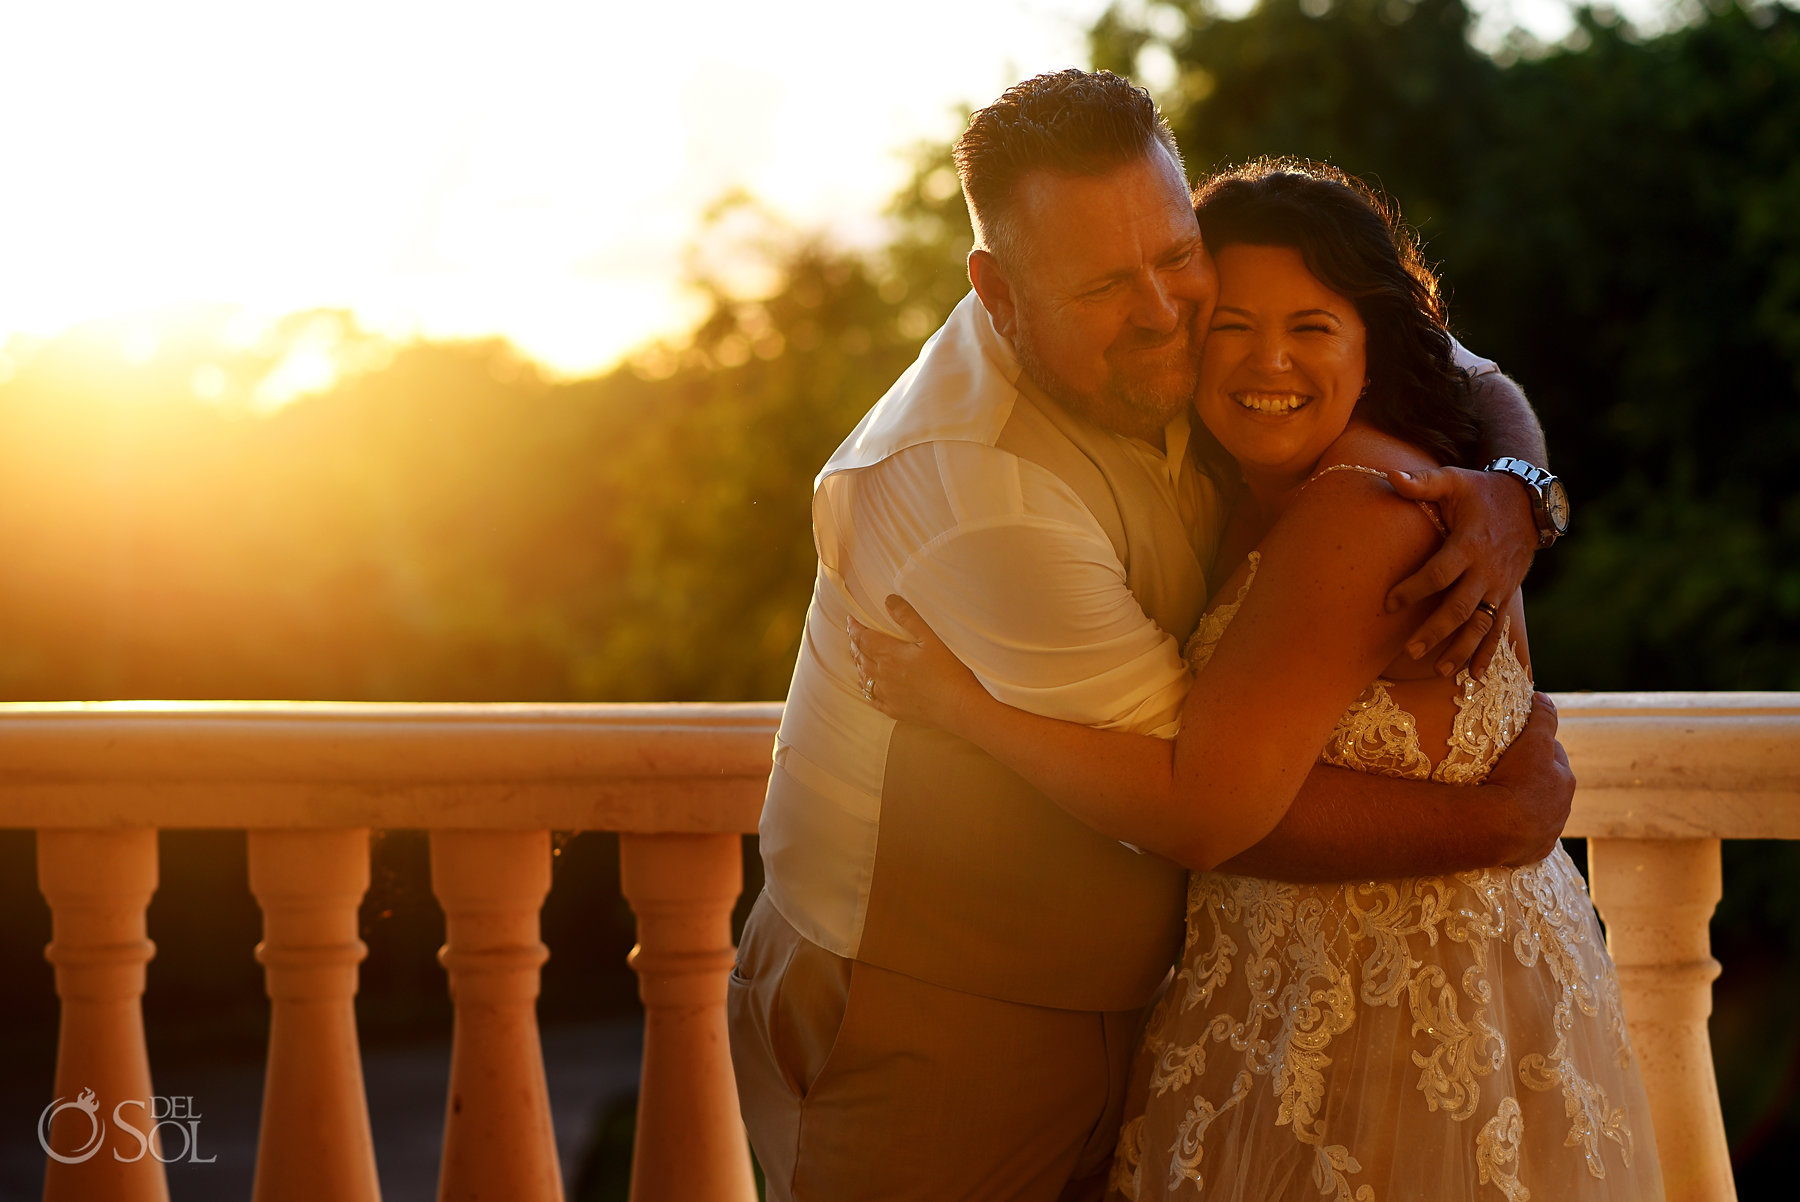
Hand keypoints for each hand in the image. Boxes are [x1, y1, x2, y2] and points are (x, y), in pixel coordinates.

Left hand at [846, 596, 986, 731]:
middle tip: (854, 635)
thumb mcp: (931, 636)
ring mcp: (887, 694)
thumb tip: (888, 600)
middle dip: (855, 644)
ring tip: (857, 656)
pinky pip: (871, 698)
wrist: (960, 706)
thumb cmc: (949, 670)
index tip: (850, 619)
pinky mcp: (894, 710)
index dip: (854, 628)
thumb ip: (908, 617)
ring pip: (863, 677)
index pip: (863, 638)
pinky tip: (867, 685)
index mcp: (889, 654)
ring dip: (858, 664)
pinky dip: (865, 687)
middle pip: (860, 656)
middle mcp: (882, 675)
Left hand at [1384, 466, 1535, 676]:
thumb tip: (1390, 475)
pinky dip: (1487, 653)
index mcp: (1468, 544)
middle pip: (1460, 606)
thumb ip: (1423, 482)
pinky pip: (1498, 629)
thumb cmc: (1481, 491)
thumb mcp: (1454, 480)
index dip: (1413, 589)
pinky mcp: (1506, 595)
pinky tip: (1474, 676)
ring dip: (1461, 648)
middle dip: (1436, 630)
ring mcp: (1499, 586)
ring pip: (1480, 624)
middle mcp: (1486, 570)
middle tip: (1411, 650)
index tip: (1388, 604)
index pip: (1438, 573)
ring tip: (1439, 669)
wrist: (1528, 502)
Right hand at [1483, 692, 1574, 865]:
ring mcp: (1549, 831)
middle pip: (1549, 785)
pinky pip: (1527, 838)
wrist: (1499, 828)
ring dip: (1525, 805)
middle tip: (1507, 771)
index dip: (1537, 747)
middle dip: (1535, 778)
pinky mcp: (1533, 851)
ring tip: (1500, 800)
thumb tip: (1545, 697)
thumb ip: (1542, 718)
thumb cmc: (1516, 781)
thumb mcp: (1532, 742)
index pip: (1554, 756)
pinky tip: (1501, 825)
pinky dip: (1518, 830)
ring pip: (1540, 812)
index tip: (1519, 745)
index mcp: (1565, 779)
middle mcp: (1562, 806)